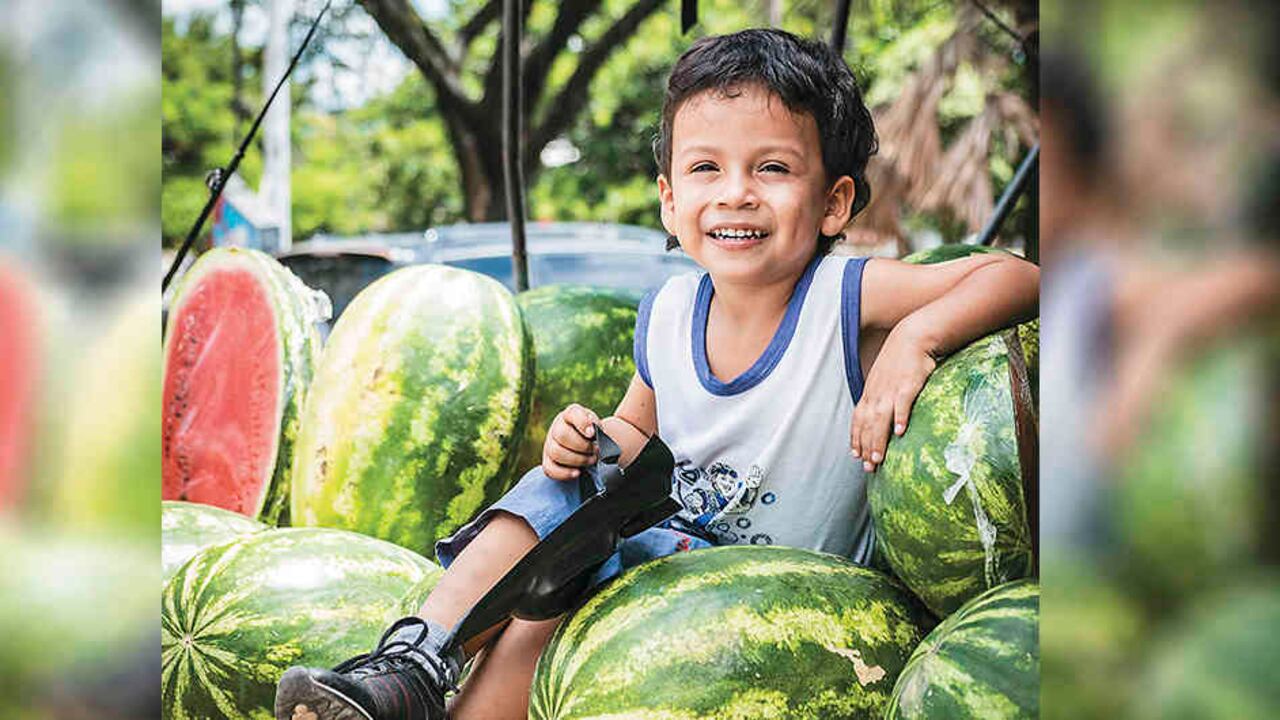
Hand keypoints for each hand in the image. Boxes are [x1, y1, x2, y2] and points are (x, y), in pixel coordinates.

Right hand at [542, 404, 599, 480]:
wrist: (588, 447)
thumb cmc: (593, 436)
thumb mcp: (598, 427)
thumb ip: (596, 426)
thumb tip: (592, 432)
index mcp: (570, 414)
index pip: (572, 413)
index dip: (582, 423)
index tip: (593, 434)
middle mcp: (557, 427)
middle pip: (562, 435)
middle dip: (582, 446)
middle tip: (596, 451)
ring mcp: (549, 444)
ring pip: (556, 452)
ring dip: (577, 460)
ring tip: (592, 460)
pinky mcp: (547, 461)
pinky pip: (550, 469)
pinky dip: (565, 473)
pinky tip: (578, 473)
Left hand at [851, 331, 935, 472]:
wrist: (912, 338)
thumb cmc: (899, 360)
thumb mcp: (884, 379)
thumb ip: (880, 398)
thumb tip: (882, 417)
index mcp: (870, 393)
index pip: (858, 420)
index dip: (856, 439)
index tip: (856, 456)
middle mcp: (876, 394)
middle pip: (867, 425)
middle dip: (866, 447)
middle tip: (868, 467)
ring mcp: (891, 390)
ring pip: (880, 419)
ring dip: (878, 440)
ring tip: (878, 458)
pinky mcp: (908, 384)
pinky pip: (902, 403)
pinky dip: (899, 417)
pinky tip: (900, 432)